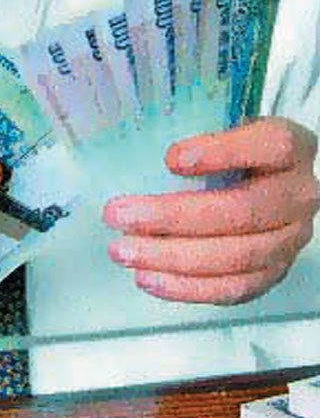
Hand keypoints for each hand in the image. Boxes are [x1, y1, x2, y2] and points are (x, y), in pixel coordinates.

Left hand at [103, 117, 319, 304]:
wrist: (262, 183)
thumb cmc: (231, 152)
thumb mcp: (221, 127)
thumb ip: (192, 130)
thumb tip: (130, 149)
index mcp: (291, 148)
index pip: (271, 145)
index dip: (223, 152)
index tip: (170, 159)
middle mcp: (298, 196)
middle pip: (241, 212)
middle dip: (172, 217)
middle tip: (118, 215)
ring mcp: (289, 240)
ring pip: (234, 257)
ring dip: (170, 257)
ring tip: (123, 251)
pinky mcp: (272, 274)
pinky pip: (231, 289)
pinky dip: (185, 287)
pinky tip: (147, 277)